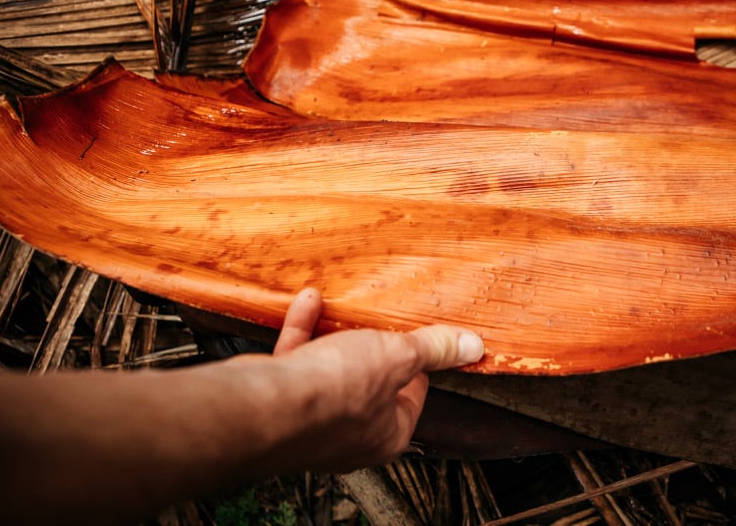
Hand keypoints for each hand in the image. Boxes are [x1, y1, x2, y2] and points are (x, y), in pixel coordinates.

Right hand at [252, 288, 484, 472]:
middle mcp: (348, 434)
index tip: (419, 339)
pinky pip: (297, 360)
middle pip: (370, 382)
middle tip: (377, 318)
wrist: (264, 406)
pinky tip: (310, 300)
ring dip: (335, 334)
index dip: (419, 365)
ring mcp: (312, 419)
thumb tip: (470, 346)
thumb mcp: (397, 357)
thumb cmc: (334, 393)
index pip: (413, 399)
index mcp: (385, 434)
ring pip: (330, 370)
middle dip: (371, 346)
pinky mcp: (281, 400)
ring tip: (342, 306)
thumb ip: (433, 349)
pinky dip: (304, 329)